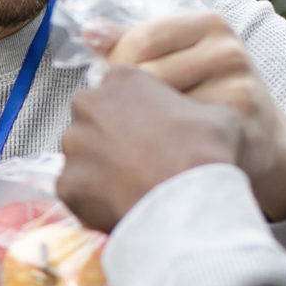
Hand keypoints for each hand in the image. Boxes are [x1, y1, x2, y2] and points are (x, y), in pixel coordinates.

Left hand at [58, 69, 248, 231]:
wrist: (186, 204)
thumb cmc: (204, 154)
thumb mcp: (219, 116)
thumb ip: (195, 111)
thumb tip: (197, 123)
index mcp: (124, 80)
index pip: (121, 88)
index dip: (138, 111)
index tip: (153, 130)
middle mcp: (89, 106)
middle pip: (95, 119)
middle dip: (111, 136)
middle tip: (140, 160)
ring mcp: (74, 146)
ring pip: (83, 155)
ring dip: (100, 168)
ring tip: (131, 187)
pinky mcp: (66, 184)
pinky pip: (78, 190)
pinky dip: (94, 199)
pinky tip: (120, 206)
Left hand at [101, 15, 285, 220]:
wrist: (262, 142)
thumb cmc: (208, 95)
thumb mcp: (180, 59)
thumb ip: (133, 44)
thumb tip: (89, 32)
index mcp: (209, 25)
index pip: (139, 42)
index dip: (119, 70)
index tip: (122, 92)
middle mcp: (227, 51)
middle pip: (146, 77)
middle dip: (126, 104)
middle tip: (127, 125)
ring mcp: (237, 88)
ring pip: (159, 110)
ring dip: (137, 130)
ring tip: (138, 143)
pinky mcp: (238, 127)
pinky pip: (178, 140)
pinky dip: (157, 152)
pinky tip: (154, 160)